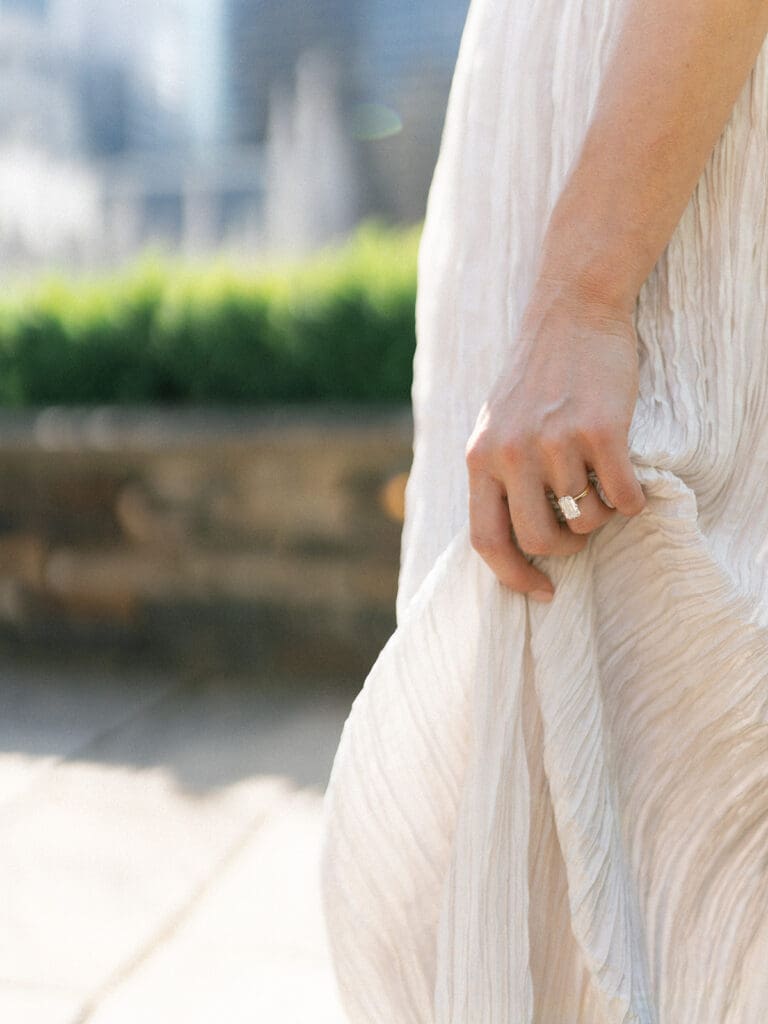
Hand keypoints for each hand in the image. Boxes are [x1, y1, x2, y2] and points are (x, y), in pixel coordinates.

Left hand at [465, 284, 646, 601]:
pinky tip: (630, 482)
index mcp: (478, 457)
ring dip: (601, 515)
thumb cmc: (537, 377)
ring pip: (585, 518)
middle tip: (578, 532)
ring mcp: (555, 441)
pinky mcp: (600, 429)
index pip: (485, 540)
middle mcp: (510, 452)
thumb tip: (514, 541)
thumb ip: (496, 475)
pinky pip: (623, 498)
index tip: (540, 590)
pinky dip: (633, 501)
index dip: (512, 576)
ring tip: (601, 485)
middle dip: (565, 549)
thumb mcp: (494, 426)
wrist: (571, 312)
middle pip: (538, 540)